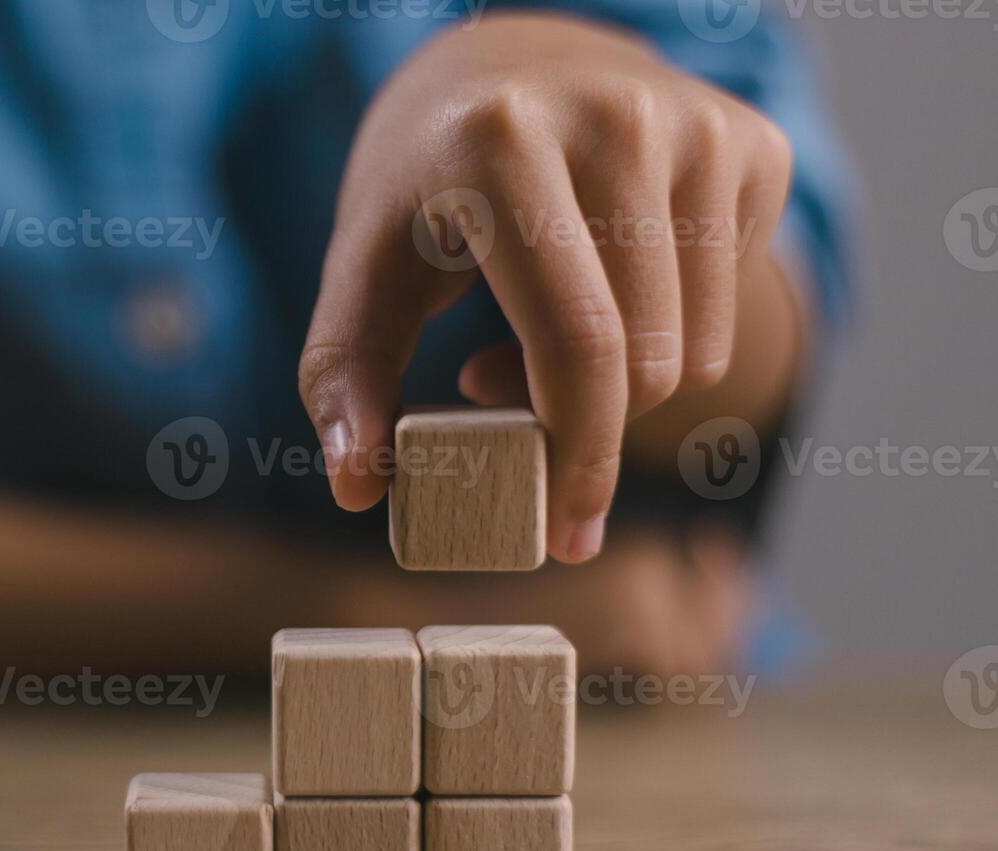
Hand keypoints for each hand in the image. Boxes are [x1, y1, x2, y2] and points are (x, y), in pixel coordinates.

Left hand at [299, 13, 793, 563]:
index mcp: (501, 147)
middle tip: (512, 417)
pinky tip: (604, 289)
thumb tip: (357, 487)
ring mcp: (695, 124)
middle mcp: (615, 119)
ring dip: (623, 385)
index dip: (579, 456)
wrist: (502, 74)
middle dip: (588, 431)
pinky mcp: (751, 142)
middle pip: (647, 362)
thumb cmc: (423, 192)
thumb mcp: (361, 272)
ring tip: (542, 336)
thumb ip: (344, 378)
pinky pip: (733, 306)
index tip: (564, 533)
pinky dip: (672, 334)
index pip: (578, 342)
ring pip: (699, 350)